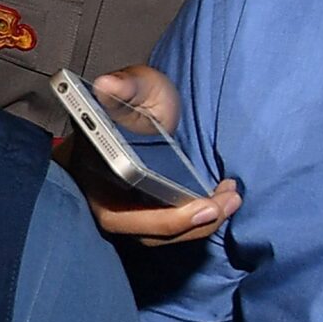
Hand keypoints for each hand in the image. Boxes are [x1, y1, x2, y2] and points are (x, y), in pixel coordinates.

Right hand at [70, 66, 239, 245]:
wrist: (131, 114)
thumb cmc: (132, 102)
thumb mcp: (136, 87)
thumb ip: (126, 85)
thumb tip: (109, 85)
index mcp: (92, 170)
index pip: (115, 210)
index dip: (156, 216)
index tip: (197, 206)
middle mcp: (101, 198)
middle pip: (139, 230)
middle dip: (185, 223)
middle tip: (221, 205)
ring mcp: (119, 209)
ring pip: (155, 235)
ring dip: (196, 225)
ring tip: (230, 201)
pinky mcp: (140, 214)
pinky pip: (165, 230)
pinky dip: (194, 222)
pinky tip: (221, 203)